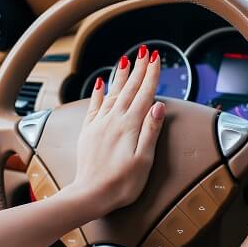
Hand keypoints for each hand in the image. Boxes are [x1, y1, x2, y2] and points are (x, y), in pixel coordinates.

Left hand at [68, 45, 165, 217]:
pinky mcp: (89, 132)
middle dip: (139, 69)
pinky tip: (101, 83)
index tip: (157, 58)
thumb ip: (151, 131)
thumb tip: (158, 105)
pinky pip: (94, 106)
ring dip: (121, 75)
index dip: (151, 75)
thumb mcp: (144, 160)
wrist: (90, 195)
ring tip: (126, 60)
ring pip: (112, 93)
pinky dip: (99, 92)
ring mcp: (99, 124)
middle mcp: (114, 120)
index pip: (145, 94)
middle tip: (145, 52)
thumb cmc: (122, 184)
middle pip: (129, 88)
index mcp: (130, 126)